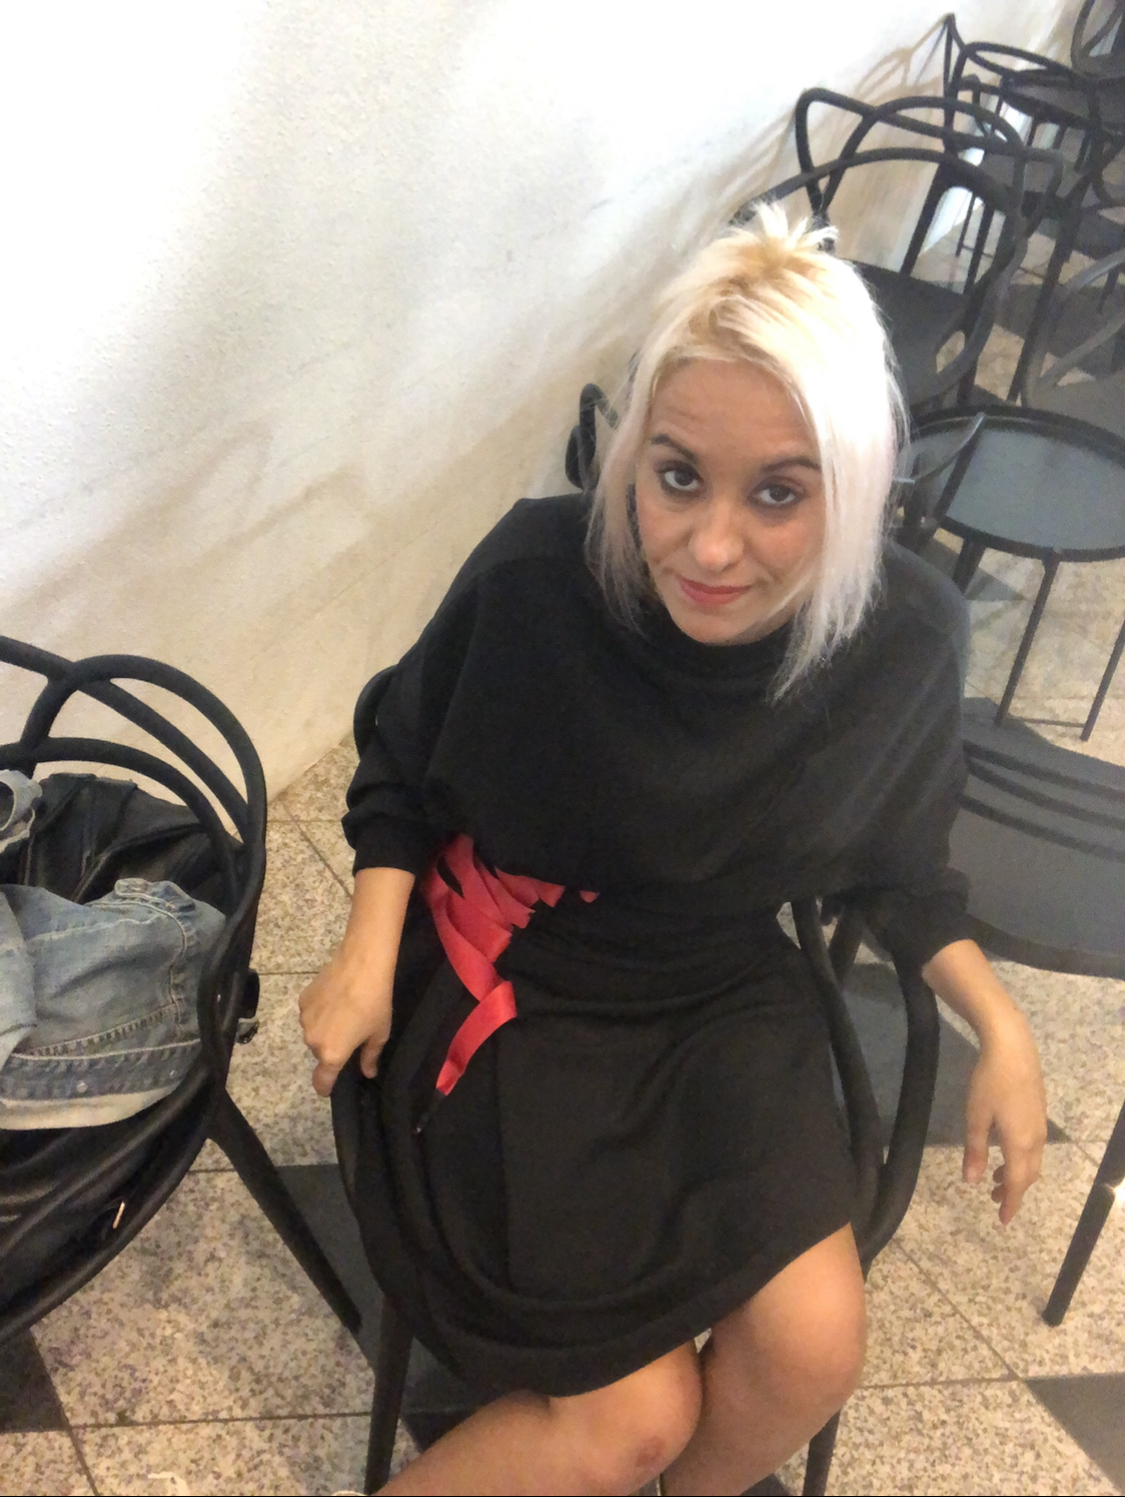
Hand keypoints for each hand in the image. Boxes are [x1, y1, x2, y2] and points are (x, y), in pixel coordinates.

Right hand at [298, 948, 393, 1096]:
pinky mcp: (302, 1000)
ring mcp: (304, 1019)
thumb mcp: (379, 1033)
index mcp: (332, 1054)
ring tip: (344, 1012)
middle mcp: (313, 1041)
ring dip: (325, 1029)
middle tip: (350, 1033)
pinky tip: (335, 998)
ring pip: (314, 1032)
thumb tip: (368, 1073)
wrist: (361, 964)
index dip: (325, 1087)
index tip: (329, 1088)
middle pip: (320, 1053)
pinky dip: (320, 1011)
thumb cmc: (375, 1002)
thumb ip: (370, 1057)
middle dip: (332, 1048)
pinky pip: (310, 1013)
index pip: (321, 1081)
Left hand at [962, 1012, 1046, 1223]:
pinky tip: (1004, 1150)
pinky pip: (1033, 1147)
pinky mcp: (1038, 1113)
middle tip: (994, 1200)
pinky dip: (1020, 1158)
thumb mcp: (975, 1117)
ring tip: (994, 1179)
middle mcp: (1035, 1139)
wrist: (1012, 1048)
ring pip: (1032, 1161)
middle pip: (1028, 1175)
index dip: (1010, 1203)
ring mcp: (1040, 1125)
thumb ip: (974, 1150)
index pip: (1016, 1183)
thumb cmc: (989, 1082)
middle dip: (1013, 1191)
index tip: (1003, 1220)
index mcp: (1019, 1143)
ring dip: (1016, 1174)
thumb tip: (972, 1181)